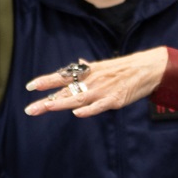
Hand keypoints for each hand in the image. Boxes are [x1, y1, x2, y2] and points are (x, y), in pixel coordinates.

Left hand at [23, 48, 168, 117]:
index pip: (62, 77)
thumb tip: (79, 64)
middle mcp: (92, 81)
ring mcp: (102, 90)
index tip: (29, 87)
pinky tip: (77, 113)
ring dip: (61, 104)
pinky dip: (88, 110)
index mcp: (88, 73)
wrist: (147, 68)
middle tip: (30, 109)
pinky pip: (99, 106)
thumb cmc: (125, 69)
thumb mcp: (104, 66)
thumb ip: (89, 69)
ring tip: (46, 107)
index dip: (46, 81)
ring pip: (78, 99)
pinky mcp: (114, 99)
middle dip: (47, 101)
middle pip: (65, 92)